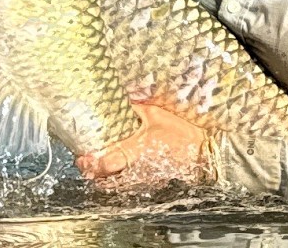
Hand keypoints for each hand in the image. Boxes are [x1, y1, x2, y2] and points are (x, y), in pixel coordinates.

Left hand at [76, 104, 212, 183]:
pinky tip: (121, 172)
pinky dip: (120, 182)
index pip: (104, 165)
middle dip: (93, 173)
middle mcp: (136, 171)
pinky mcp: (152, 185)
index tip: (83, 156)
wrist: (204, 152)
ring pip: (115, 187)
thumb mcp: (157, 115)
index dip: (90, 163)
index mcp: (135, 152)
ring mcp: (144, 181)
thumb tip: (121, 101)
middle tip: (86, 162)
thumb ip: (136, 109)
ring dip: (105, 179)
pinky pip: (129, 187)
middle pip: (105, 181)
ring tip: (100, 168)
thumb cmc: (182, 133)